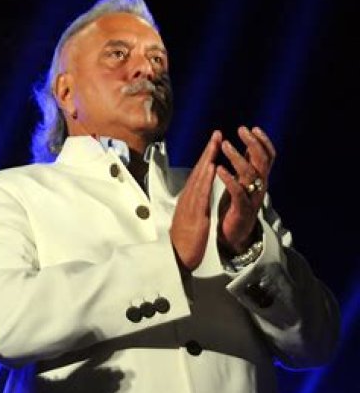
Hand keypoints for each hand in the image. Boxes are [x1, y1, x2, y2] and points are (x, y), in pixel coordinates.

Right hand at [170, 131, 220, 271]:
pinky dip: (207, 179)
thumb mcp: (192, 220)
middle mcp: (188, 199)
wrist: (176, 259)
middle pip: (199, 171)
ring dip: (208, 159)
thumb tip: (200, 198)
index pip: (199, 175)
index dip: (207, 158)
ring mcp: (190, 205)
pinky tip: (213, 167)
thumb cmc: (185, 242)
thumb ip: (196, 207)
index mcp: (189, 200)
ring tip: (216, 143)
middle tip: (216, 133)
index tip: (214, 144)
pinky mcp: (194, 214)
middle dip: (208, 151)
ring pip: (200, 178)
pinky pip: (202, 193)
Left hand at [216, 126, 275, 253]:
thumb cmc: (235, 206)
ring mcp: (252, 198)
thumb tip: (249, 144)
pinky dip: (229, 179)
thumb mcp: (242, 182)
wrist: (234, 236)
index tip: (252, 128)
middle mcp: (259, 186)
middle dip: (253, 143)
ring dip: (237, 157)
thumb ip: (246, 165)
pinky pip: (238, 192)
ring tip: (225, 145)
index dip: (262, 142)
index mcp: (259, 179)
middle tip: (241, 130)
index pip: (267, 156)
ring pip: (250, 173)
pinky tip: (219, 169)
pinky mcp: (242, 210)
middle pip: (262, 161)